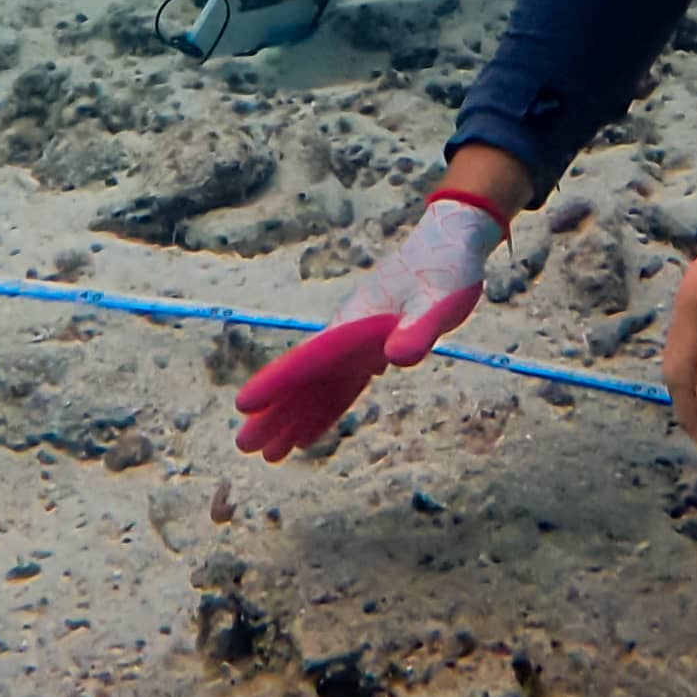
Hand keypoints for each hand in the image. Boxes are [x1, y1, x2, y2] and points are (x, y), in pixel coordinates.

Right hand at [235, 186, 509, 458]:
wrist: (452, 242)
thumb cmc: (444, 268)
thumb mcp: (438, 301)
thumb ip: (417, 330)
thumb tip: (393, 360)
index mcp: (353, 323)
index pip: (306, 358)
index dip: (276, 383)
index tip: (245, 404)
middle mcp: (345, 335)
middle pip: (303, 380)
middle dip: (274, 413)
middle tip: (244, 446)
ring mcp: (356, 343)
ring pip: (319, 389)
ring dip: (295, 419)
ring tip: (272, 454)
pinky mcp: (373, 350)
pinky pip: (342, 387)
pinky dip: (325, 411)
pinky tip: (310, 433)